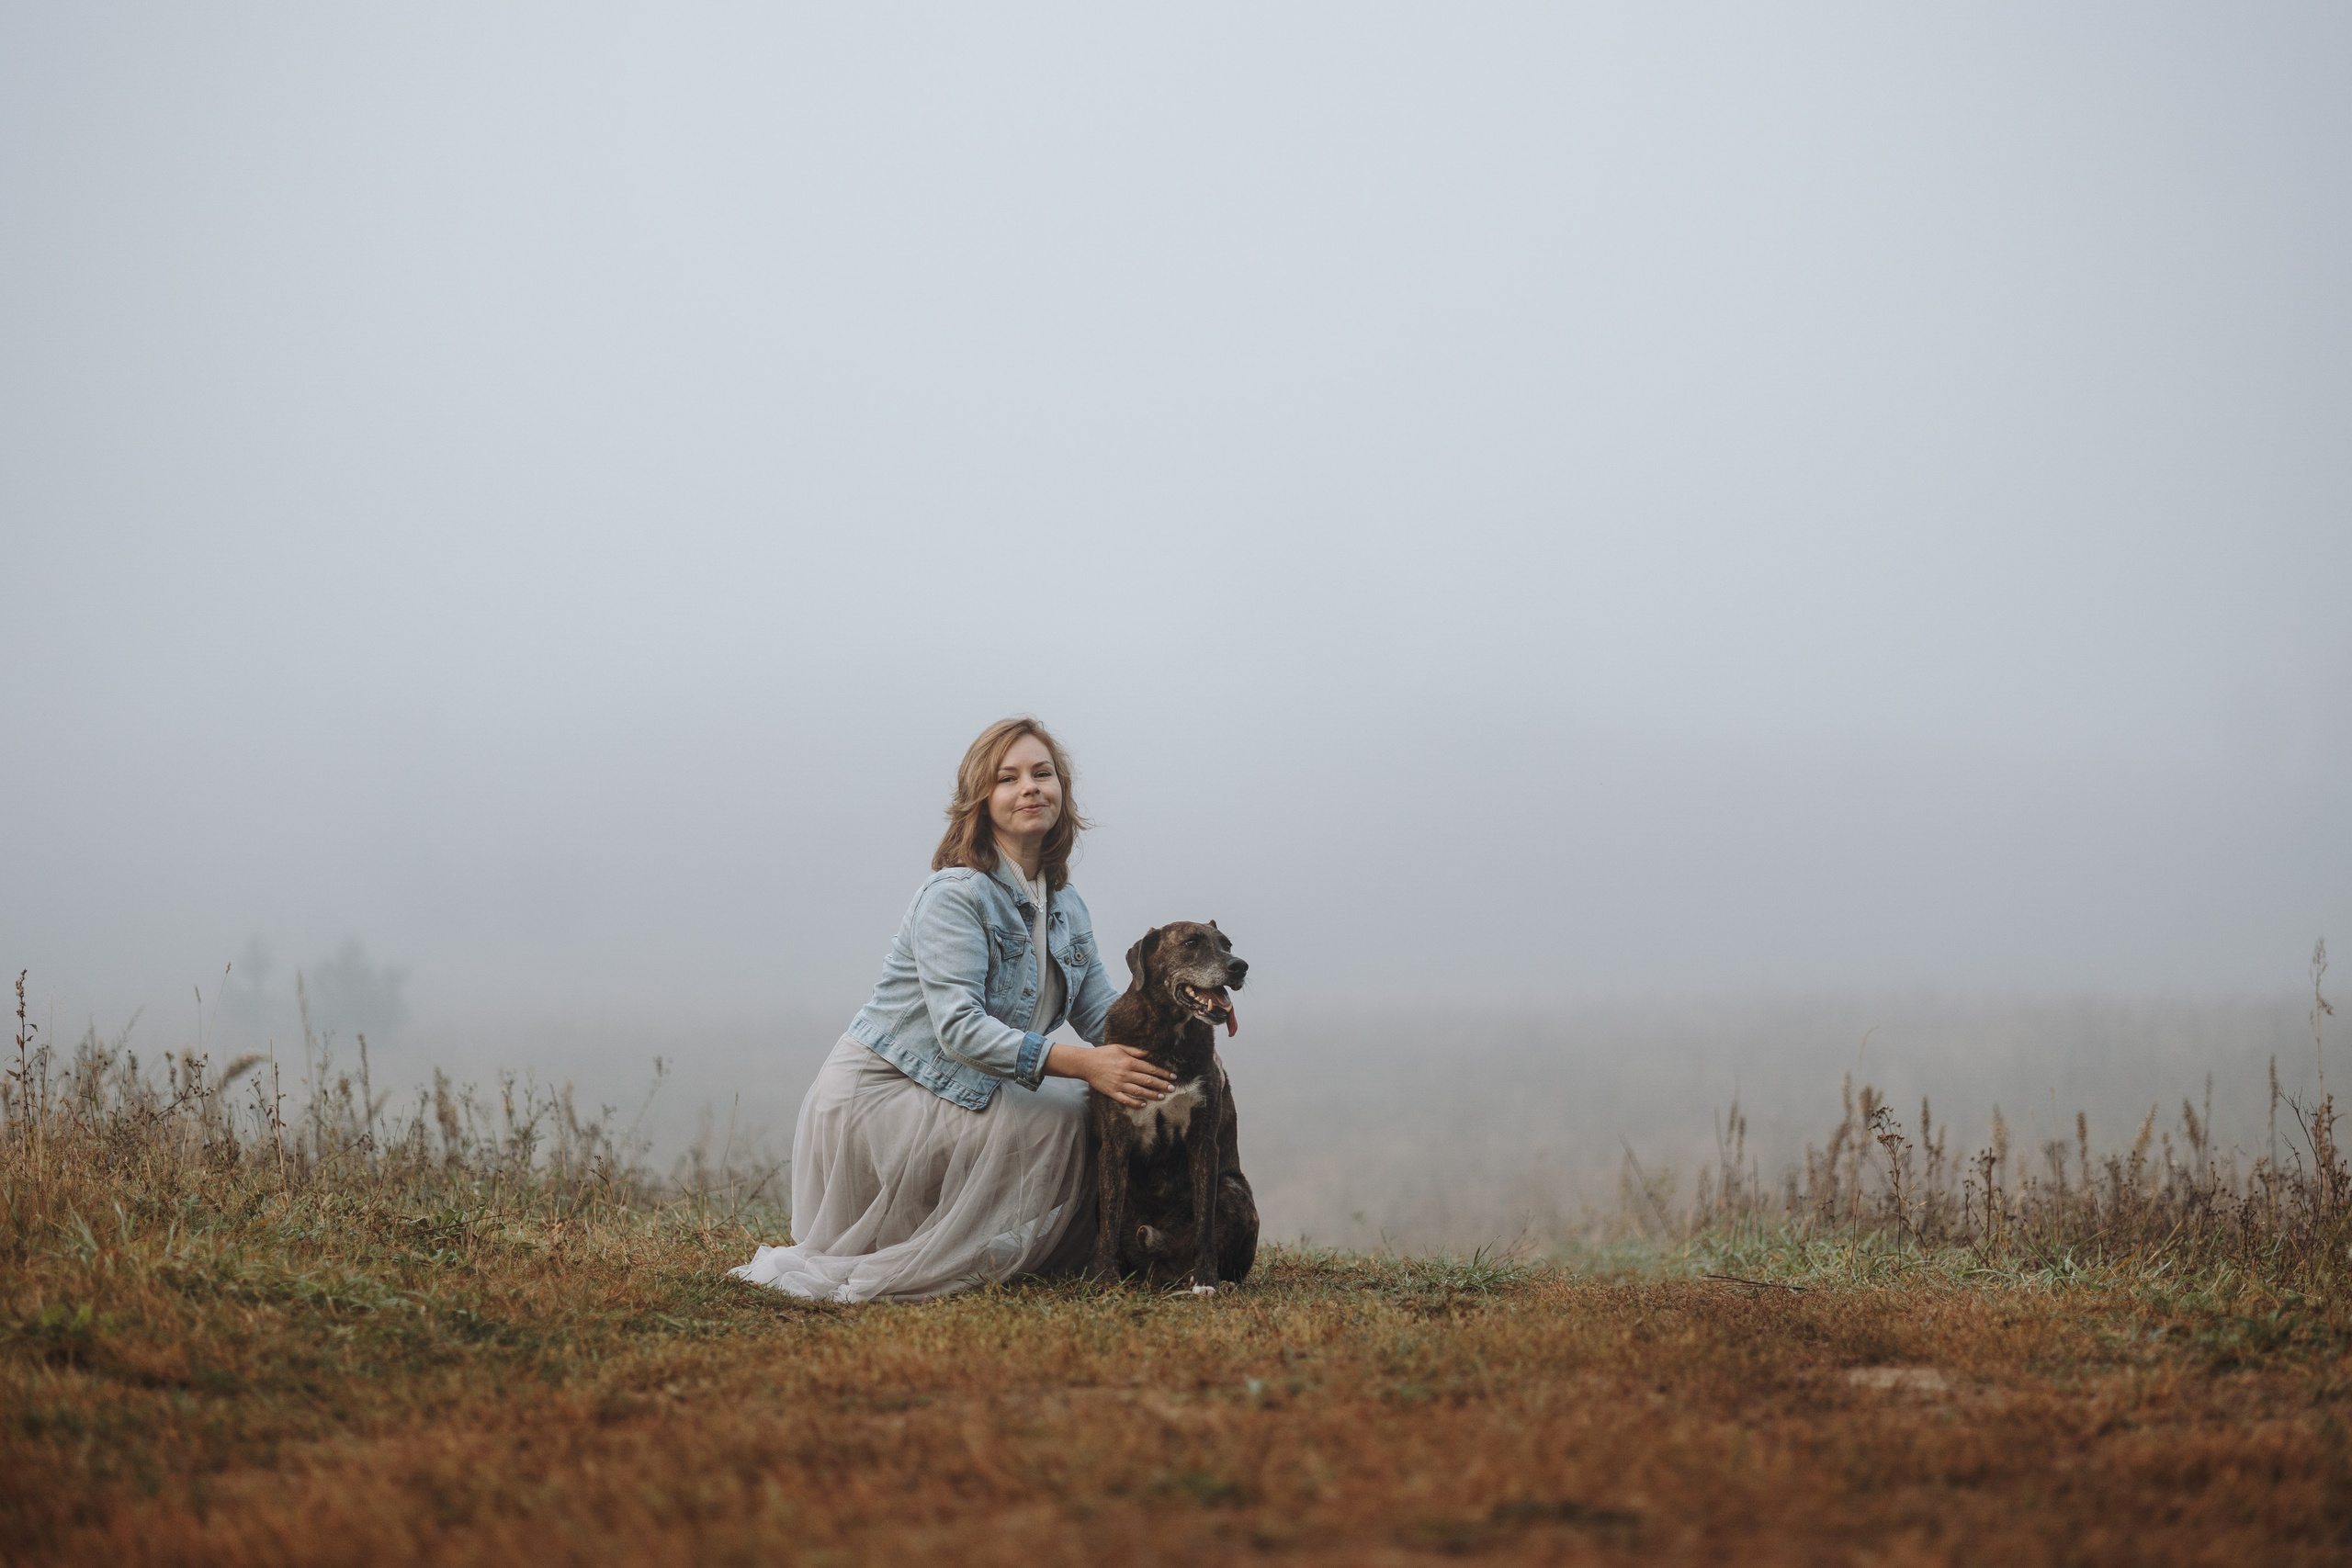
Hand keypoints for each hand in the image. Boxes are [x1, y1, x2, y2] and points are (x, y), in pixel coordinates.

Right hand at [1048, 1042, 1172, 1107]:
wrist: (1085, 1063)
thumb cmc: (1103, 1054)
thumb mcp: (1119, 1047)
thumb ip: (1135, 1051)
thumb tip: (1149, 1054)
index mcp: (1129, 1062)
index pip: (1150, 1069)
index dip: (1162, 1073)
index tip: (1172, 1077)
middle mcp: (1126, 1074)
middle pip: (1147, 1081)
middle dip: (1161, 1085)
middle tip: (1172, 1088)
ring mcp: (1119, 1084)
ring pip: (1139, 1091)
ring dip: (1152, 1094)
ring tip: (1162, 1096)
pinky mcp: (1112, 1092)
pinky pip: (1125, 1099)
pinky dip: (1135, 1103)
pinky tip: (1143, 1104)